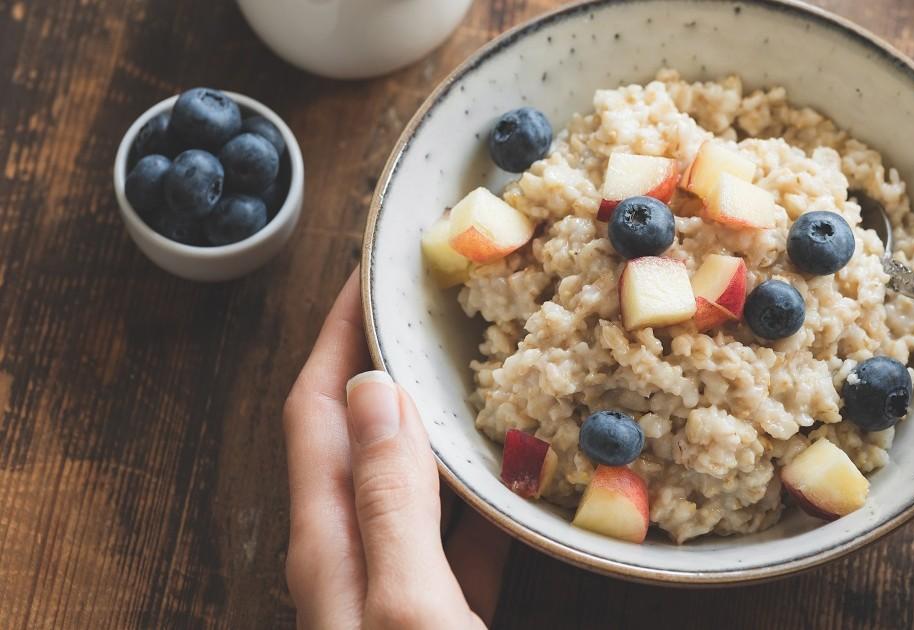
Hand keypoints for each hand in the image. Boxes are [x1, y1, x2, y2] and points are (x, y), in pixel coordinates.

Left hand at [282, 269, 509, 628]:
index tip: (372, 272)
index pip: (317, 409)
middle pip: (361, 435)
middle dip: (391, 363)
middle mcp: (351, 557)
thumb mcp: (408, 604)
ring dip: (440, 422)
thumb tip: (376, 389)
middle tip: (439, 306)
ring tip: (486, 369)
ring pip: (413, 481)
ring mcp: (392, 587)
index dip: (340, 333)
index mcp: (329, 543)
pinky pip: (459, 536)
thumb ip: (391, 503)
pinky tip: (520, 475)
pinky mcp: (437, 613)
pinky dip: (484, 496)